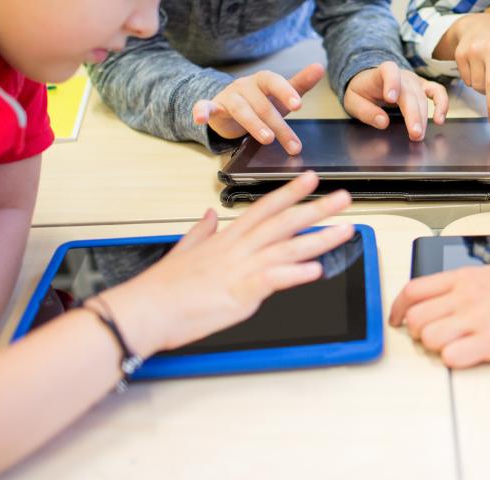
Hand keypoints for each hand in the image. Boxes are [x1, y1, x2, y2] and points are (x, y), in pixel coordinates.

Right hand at [102, 172, 353, 355]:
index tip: (311, 178)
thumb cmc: (163, 287)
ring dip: (319, 239)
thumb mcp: (184, 250)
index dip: (289, 192)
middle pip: (284, 222)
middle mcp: (238, 249)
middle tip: (344, 197)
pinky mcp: (239, 293)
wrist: (144, 311)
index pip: (264, 208)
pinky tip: (316, 270)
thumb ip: (201, 231)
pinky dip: (295, 274)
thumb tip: (209, 213)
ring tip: (345, 230)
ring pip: (287, 248)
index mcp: (227, 238)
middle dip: (316, 208)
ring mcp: (240, 269)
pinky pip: (273, 280)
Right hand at [193, 64, 324, 154]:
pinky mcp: (213, 107)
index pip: (274, 82)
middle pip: (263, 105)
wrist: (230, 108)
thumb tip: (320, 67)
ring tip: (268, 140)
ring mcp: (228, 96)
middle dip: (279, 126)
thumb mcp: (281, 94)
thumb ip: (300, 84)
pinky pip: (206, 107)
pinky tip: (200, 118)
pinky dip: (201, 111)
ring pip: (241, 110)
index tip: (299, 105)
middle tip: (292, 144)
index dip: (286, 92)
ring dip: (255, 125)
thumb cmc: (260, 100)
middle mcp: (245, 85)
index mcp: (262, 80)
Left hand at [344, 61, 448, 140]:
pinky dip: (442, 104)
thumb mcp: (353, 101)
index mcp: (381, 73)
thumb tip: (383, 122)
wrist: (370, 81)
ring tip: (419, 134)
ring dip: (423, 117)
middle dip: (413, 114)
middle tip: (414, 133)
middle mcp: (401, 75)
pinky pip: (437, 92)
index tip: (391, 98)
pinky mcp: (423, 87)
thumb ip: (365, 111)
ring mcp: (414, 81)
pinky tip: (439, 119)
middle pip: (410, 93)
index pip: (389, 71)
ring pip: (422, 98)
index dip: (392, 83)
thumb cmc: (362, 91)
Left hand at [388, 265, 489, 368]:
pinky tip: (470, 355)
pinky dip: (454, 360)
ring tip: (457, 345)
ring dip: (437, 347)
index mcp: (466, 277)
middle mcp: (467, 296)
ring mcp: (478, 319)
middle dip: (419, 332)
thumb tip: (436, 300)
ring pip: (428, 338)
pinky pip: (451, 357)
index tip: (397, 319)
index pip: (413, 290)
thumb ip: (463, 286)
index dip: (398, 309)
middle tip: (435, 336)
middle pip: (415, 318)